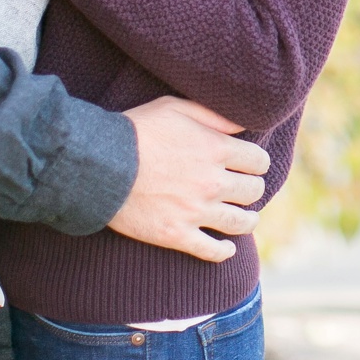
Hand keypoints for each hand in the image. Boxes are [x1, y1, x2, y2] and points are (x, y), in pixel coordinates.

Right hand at [111, 96, 270, 261]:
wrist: (101, 164)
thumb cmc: (137, 130)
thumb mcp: (175, 108)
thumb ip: (213, 115)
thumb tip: (242, 125)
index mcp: (216, 149)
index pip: (259, 161)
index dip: (257, 163)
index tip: (250, 166)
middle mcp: (212, 182)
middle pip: (254, 191)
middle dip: (252, 188)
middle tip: (244, 189)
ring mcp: (196, 211)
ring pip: (240, 223)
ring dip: (248, 220)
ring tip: (245, 218)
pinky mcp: (177, 234)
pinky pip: (212, 251)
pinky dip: (224, 252)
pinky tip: (227, 248)